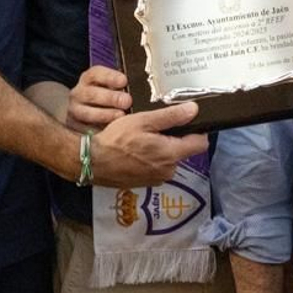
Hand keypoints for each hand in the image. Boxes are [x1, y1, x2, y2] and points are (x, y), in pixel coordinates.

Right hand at [66, 65, 131, 132]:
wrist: (86, 117)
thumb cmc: (108, 100)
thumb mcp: (114, 89)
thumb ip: (123, 88)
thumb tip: (140, 89)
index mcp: (89, 79)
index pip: (96, 73)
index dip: (110, 77)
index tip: (124, 81)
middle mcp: (79, 93)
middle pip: (92, 93)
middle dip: (111, 97)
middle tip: (127, 101)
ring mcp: (74, 110)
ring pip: (86, 112)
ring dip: (104, 114)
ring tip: (121, 116)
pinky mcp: (74, 127)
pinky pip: (83, 129)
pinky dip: (96, 130)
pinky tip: (109, 131)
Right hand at [88, 101, 208, 187]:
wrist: (92, 162)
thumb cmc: (117, 140)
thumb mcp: (143, 121)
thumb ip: (171, 116)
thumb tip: (194, 109)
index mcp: (172, 154)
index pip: (200, 143)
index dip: (197, 130)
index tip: (187, 121)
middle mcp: (168, 171)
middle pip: (184, 151)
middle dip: (175, 138)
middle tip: (157, 127)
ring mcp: (157, 179)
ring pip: (169, 159)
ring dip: (162, 149)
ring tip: (144, 138)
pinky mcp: (145, 183)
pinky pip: (156, 167)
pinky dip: (151, 159)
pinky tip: (137, 151)